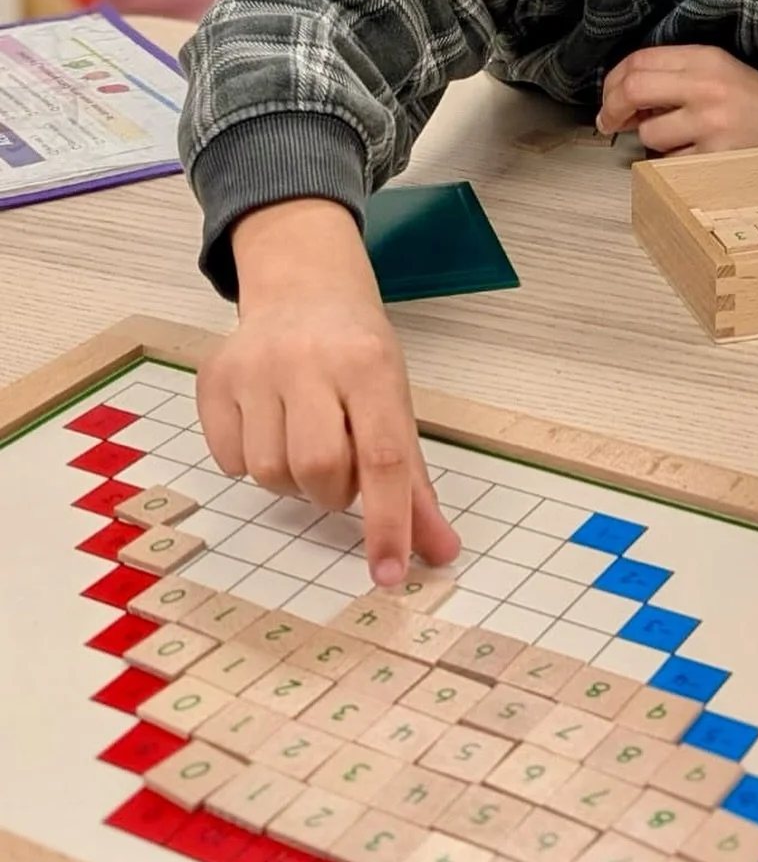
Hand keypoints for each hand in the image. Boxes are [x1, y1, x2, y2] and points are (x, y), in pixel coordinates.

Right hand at [198, 199, 460, 587]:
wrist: (303, 287)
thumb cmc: (358, 355)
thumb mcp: (396, 403)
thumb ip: (415, 484)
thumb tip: (440, 553)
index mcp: (369, 364)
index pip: (383, 457)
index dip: (388, 523)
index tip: (389, 574)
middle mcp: (309, 359)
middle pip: (318, 469)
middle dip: (332, 492)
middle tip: (341, 470)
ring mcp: (254, 366)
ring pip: (268, 473)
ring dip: (293, 480)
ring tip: (306, 441)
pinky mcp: (213, 377)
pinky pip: (229, 460)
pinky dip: (252, 461)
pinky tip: (269, 425)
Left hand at [597, 45, 757, 154]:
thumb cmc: (755, 101)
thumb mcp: (717, 71)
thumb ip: (673, 75)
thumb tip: (619, 98)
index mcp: (705, 58)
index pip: (638, 60)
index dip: (612, 82)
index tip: (609, 100)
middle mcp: (707, 86)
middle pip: (633, 89)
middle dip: (612, 108)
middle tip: (610, 123)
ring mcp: (712, 123)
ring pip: (650, 134)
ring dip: (654, 141)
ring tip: (681, 139)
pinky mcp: (717, 157)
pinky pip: (672, 164)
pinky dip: (676, 163)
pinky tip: (699, 155)